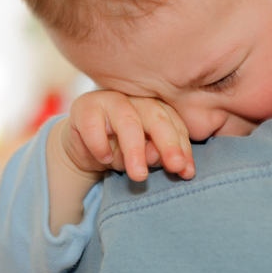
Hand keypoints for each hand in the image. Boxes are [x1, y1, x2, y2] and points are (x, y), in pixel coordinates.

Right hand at [61, 91, 194, 181]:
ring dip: (135, 149)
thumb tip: (166, 160)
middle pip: (156, 116)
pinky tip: (105, 159)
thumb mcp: (143, 157)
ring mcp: (110, 99)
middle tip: (175, 167)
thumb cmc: (120, 150)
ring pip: (128, 119)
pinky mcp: (85, 106)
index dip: (182, 148)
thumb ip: (156, 155)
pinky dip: (100, 144)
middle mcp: (137, 98)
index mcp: (157, 106)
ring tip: (139, 175)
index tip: (187, 172)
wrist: (84, 150)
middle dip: (168, 143)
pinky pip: (94, 124)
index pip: (175, 124)